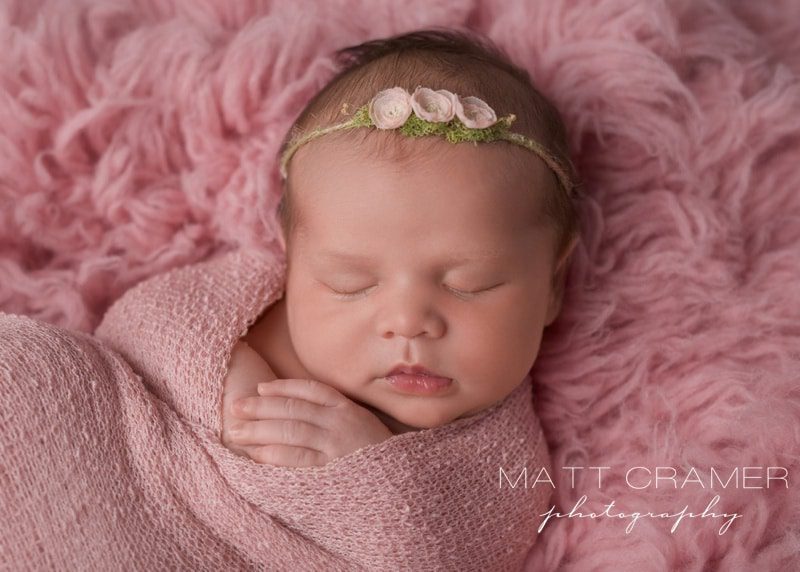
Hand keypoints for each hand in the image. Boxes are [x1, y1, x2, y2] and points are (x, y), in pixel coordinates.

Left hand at [227, 378, 393, 467]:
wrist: (401, 486)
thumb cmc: (378, 456)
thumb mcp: (362, 425)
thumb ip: (336, 415)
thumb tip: (296, 407)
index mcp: (348, 408)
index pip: (310, 390)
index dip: (283, 388)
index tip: (261, 388)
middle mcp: (340, 423)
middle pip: (293, 409)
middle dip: (261, 407)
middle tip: (236, 408)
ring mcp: (335, 446)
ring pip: (290, 431)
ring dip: (259, 430)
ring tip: (236, 432)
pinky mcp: (330, 470)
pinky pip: (296, 459)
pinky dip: (274, 454)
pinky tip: (256, 454)